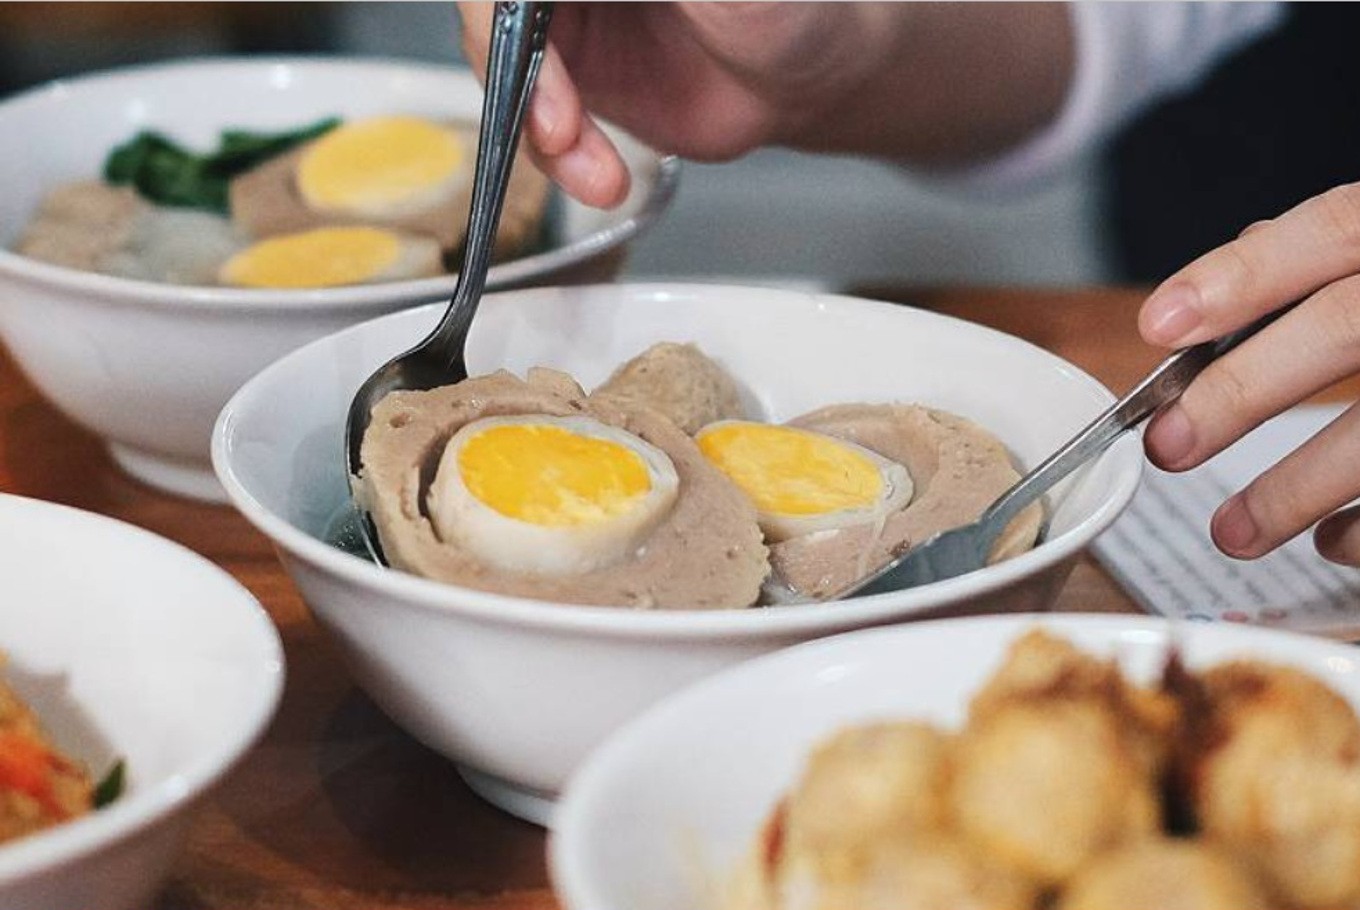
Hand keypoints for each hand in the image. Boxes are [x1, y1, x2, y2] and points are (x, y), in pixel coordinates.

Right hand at [457, 3, 1070, 207]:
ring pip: (503, 67)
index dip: (506, 9)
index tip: (525, 40)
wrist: (811, 76)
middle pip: (496, 12)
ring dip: (538, 129)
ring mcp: (564, 19)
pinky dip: (558, 158)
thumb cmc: (790, 8)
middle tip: (558, 125)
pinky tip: (597, 176)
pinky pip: (532, 119)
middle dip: (519, 76)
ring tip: (591, 165)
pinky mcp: (570, 79)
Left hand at [1138, 182, 1359, 565]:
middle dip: (1244, 391)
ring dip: (1299, 486)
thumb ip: (1335, 255)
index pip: (1333, 229)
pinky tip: (1335, 543)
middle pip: (1347, 325)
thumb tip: (1224, 283)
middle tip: (1170, 447)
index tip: (1159, 325)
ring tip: (1232, 532)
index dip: (1243, 276)